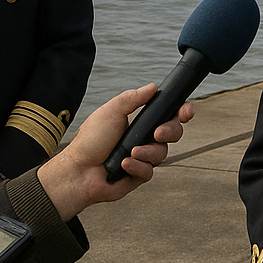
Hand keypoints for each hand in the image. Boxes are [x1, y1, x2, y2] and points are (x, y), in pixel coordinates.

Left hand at [36, 84, 192, 219]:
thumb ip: (132, 98)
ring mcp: (143, 158)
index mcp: (140, 122)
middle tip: (157, 133)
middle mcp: (145, 139)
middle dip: (170, 131)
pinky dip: (137, 167)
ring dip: (147, 152)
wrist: (78, 170)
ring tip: (130, 152)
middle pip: (173, 133)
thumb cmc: (91, 140)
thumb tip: (152, 87)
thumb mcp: (111, 112)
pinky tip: (124, 164)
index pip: (168, 115)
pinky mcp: (138, 176)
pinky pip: (149, 172)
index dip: (181, 112)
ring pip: (162, 154)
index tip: (185, 112)